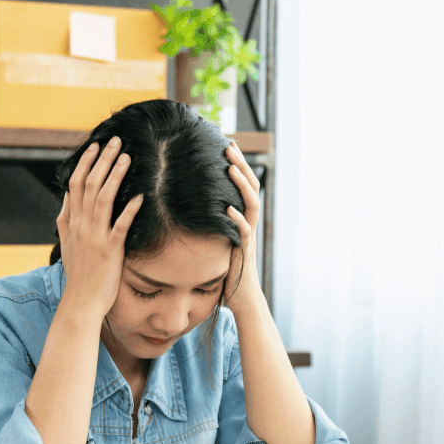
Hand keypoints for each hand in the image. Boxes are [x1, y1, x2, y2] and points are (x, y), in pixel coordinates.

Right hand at [56, 136, 142, 318]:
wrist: (81, 302)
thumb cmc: (78, 274)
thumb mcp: (66, 243)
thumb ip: (65, 218)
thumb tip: (66, 196)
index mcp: (72, 222)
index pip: (76, 184)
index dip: (86, 163)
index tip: (96, 146)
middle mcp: (82, 225)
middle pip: (90, 185)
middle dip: (102, 161)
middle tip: (116, 141)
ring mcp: (96, 237)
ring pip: (104, 199)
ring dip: (115, 176)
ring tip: (127, 157)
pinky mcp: (110, 250)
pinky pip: (120, 226)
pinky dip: (129, 210)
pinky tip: (140, 197)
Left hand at [224, 140, 263, 315]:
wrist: (242, 298)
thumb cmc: (228, 271)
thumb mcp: (219, 242)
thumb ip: (212, 224)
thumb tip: (192, 207)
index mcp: (242, 219)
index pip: (243, 186)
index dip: (237, 165)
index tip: (226, 145)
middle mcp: (249, 224)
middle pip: (250, 188)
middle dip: (240, 165)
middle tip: (229, 145)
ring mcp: (248, 237)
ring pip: (251, 204)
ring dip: (241, 185)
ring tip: (230, 167)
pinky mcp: (244, 251)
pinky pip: (243, 232)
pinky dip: (237, 219)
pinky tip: (228, 208)